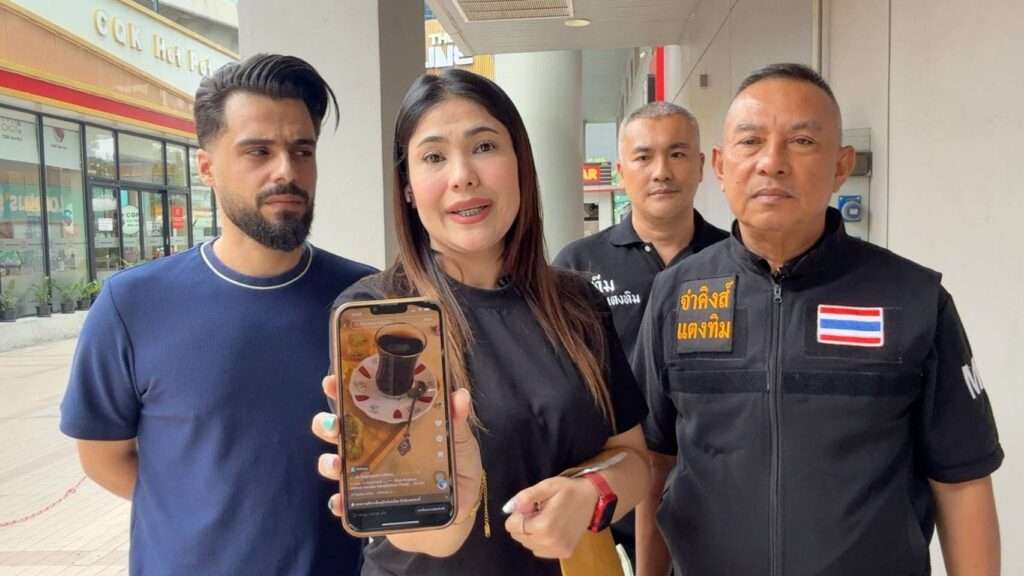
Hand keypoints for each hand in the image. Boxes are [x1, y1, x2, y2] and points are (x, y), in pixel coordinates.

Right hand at [312, 375, 482, 527]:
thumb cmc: (456, 469)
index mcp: (390, 425)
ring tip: (337, 464)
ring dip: (329, 463)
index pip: (361, 402)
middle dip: (326, 424)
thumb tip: (459, 395)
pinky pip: (345, 503)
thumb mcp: (459, 442)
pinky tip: (341, 501)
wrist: (458, 511)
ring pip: (334, 465)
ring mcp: (367, 475)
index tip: (333, 380)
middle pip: (337, 430)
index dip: (343, 389)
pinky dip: (339, 502)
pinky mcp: (367, 504)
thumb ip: (456, 419)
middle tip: (333, 423)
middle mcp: (372, 447)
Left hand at [503, 476, 598, 558]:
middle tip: (539, 511)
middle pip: (519, 536)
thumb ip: (526, 496)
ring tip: (546, 518)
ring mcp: (558, 550)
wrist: (592, 499)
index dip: (517, 514)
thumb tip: (507, 508)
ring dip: (531, 532)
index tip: (529, 506)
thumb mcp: (547, 486)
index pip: (512, 526)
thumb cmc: (568, 490)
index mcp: (544, 525)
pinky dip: (540, 540)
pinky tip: (551, 528)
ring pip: (528, 544)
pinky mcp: (564, 553)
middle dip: (524, 523)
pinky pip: (539, 550)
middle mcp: (550, 542)